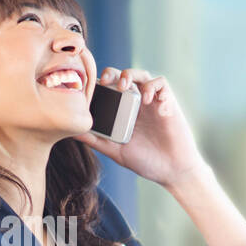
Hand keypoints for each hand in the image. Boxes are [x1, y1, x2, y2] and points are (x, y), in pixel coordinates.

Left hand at [72, 66, 203, 187]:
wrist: (173, 171)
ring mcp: (154, 103)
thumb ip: (96, 141)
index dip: (102, 82)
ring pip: (143, 75)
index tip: (92, 88)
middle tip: (107, 81)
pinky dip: (155, 88)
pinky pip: (162, 85)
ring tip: (127, 88)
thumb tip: (72, 132)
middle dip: (115, 73)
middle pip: (125, 76)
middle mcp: (139, 104)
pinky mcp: (169, 103)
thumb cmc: (147, 162)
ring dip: (133, 76)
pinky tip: (152, 104)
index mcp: (125, 112)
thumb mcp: (116, 151)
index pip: (111, 88)